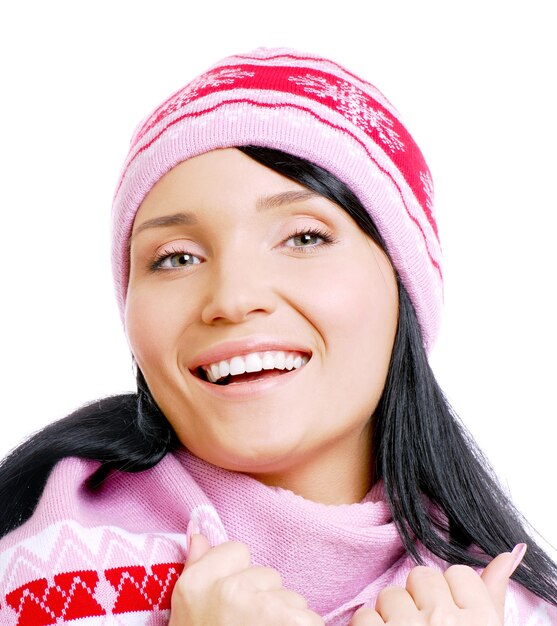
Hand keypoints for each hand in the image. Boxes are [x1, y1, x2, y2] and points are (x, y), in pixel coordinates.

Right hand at [169, 524, 324, 625]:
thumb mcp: (190, 614)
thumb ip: (198, 569)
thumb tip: (197, 531)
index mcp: (195, 585)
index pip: (237, 550)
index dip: (238, 578)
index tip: (231, 606)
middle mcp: (226, 589)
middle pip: (266, 575)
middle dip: (264, 601)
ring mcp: (258, 604)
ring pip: (290, 597)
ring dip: (285, 620)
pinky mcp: (288, 620)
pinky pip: (308, 617)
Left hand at [350, 544, 525, 624]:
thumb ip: (492, 594)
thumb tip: (510, 552)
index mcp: (481, 623)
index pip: (458, 573)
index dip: (450, 595)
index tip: (451, 619)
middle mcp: (447, 622)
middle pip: (422, 576)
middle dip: (419, 601)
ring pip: (390, 594)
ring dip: (392, 618)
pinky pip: (364, 616)